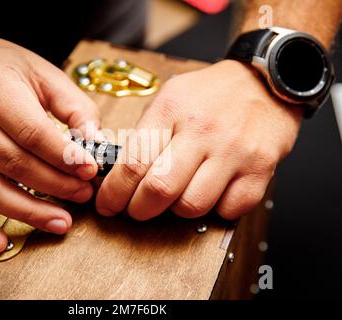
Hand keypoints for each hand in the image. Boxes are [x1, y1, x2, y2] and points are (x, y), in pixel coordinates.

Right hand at [0, 33, 99, 251]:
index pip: (32, 132)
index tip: (90, 171)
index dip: (64, 156)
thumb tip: (96, 143)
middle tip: (82, 195)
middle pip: (12, 163)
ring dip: (26, 211)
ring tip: (60, 221)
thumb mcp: (43, 73)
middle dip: (54, 185)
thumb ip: (74, 107)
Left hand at [96, 60, 301, 220]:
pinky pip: (229, 210)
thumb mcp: (169, 97)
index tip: (107, 204)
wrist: (264, 82)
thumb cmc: (211, 94)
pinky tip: (212, 192)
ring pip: (192, 205)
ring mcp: (233, 151)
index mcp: (171, 110)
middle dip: (139, 210)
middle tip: (136, 209)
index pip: (133, 163)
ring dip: (177, 209)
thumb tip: (120, 172)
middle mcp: (202, 131)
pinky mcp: (260, 169)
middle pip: (159, 190)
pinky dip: (215, 209)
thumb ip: (146, 132)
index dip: (114, 193)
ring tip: (178, 194)